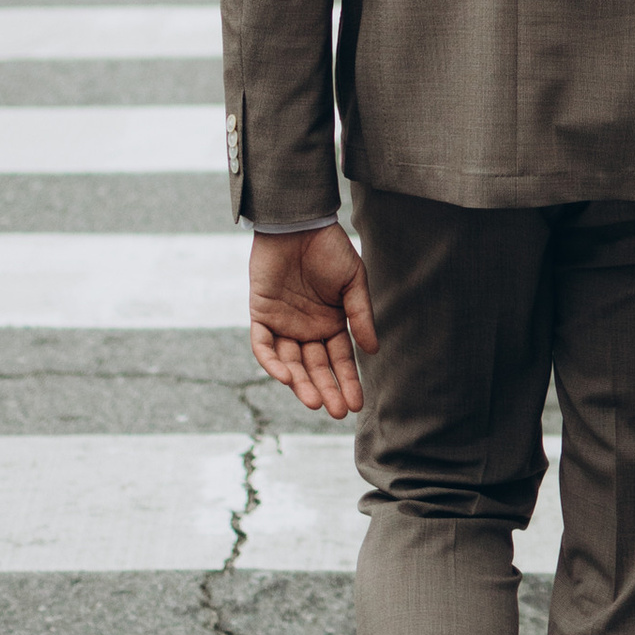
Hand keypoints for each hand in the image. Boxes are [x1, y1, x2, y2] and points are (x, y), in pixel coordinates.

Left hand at [247, 224, 376, 416]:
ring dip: (301, 384)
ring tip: (315, 402)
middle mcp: (307, 329)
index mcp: (331, 323)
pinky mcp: (261, 315)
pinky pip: (263, 345)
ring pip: (291, 363)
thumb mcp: (353, 281)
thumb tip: (372, 350)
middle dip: (326, 390)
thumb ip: (360, 314)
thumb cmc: (328, 248)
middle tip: (338, 411)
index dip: (348, 381)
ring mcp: (283, 324)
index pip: (339, 360)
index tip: (357, 404)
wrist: (297, 223)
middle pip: (316, 367)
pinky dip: (273, 362)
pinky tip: (288, 377)